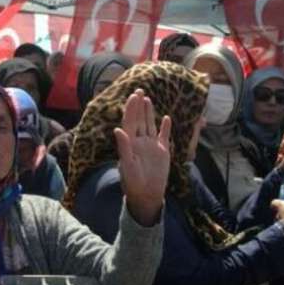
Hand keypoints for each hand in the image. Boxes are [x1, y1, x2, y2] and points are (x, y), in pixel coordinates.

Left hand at [114, 89, 171, 225]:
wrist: (147, 195)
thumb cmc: (133, 182)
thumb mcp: (127, 165)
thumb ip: (123, 147)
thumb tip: (117, 129)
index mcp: (129, 144)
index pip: (129, 122)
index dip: (130, 109)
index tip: (132, 96)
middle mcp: (139, 142)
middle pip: (138, 120)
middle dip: (138, 106)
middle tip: (138, 89)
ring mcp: (151, 146)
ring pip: (149, 125)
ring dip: (148, 112)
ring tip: (147, 98)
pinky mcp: (162, 151)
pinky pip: (164, 136)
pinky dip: (165, 127)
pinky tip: (166, 117)